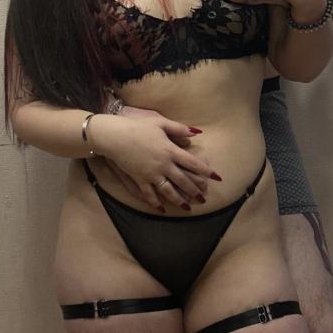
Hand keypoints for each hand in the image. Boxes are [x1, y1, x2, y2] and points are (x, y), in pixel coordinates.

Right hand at [90, 113, 221, 210]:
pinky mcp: (139, 179)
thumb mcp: (160, 122)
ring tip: (188, 208)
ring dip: (179, 201)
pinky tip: (162, 209)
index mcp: (170, 151)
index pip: (193, 163)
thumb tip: (196, 133)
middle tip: (204, 199)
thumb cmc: (137, 127)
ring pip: (168, 191)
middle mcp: (163, 165)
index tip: (217, 178)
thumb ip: (179, 128)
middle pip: (183, 181)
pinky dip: (156, 203)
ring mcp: (151, 174)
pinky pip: (149, 194)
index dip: (206, 171)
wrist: (115, 136)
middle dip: (195, 191)